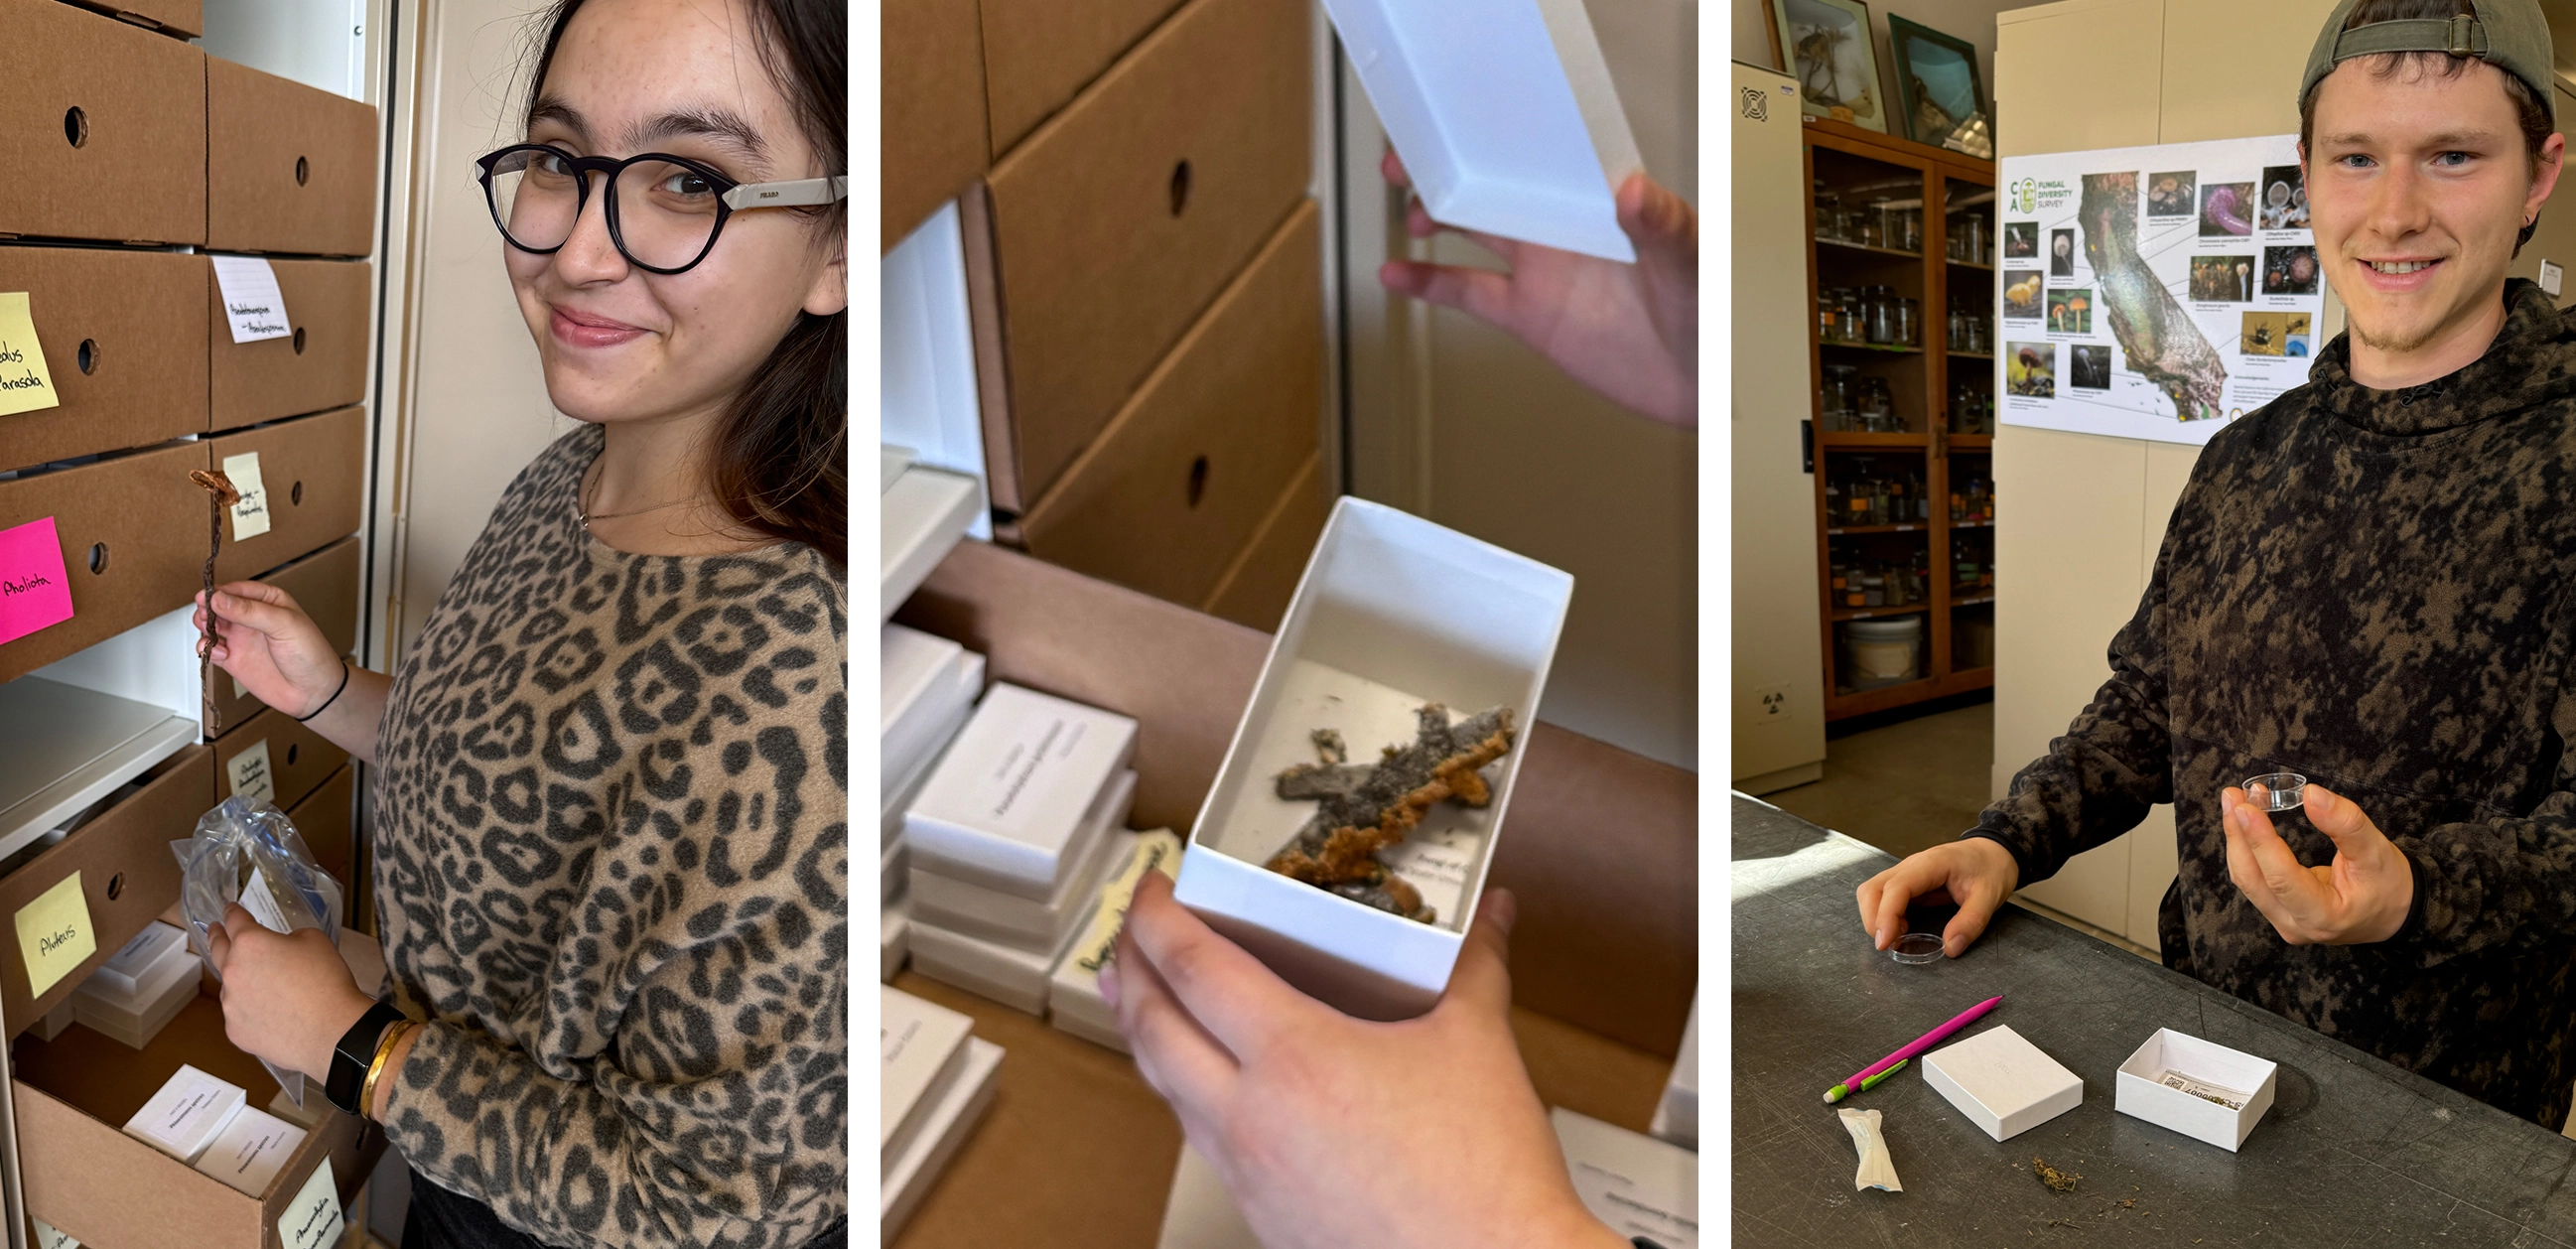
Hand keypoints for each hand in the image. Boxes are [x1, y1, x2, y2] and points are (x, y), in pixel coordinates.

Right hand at [194, 583, 340, 717]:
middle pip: (219, 606)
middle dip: (207, 608)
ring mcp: (241, 638)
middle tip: (205, 615)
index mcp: (269, 601)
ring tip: (210, 632)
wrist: (314, 692)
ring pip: (211, 625)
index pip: (237, 589)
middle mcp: (252, 618)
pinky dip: (207, 649)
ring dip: (204, 626)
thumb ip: (250, 611)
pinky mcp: (233, 659)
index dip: (219, 592)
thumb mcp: (283, 625)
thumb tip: (219, 598)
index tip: (206, 597)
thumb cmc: (311, 654)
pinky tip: (220, 653)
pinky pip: (210, 649)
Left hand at [205, 903, 372, 1082]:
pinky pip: (240, 1014)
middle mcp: (232, 972)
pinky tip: (274, 1013)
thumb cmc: (327, 983)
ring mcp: (230, 1004)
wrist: (332, 1032)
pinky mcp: (235, 1030)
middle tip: (215, 930)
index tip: (229, 909)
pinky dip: (252, 1010)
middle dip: (216, 936)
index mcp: (250, 944)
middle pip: (217, 949)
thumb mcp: (315, 940)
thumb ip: (289, 938)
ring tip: (267, 986)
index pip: (234, 920)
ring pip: (231, 986)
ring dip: (242, 980)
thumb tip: (281, 948)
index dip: (232, 911)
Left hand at [1103, 874, 1623, 1248]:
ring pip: (1164, 1088)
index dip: (1157, 918)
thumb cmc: (1485, 1171)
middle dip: (1130, 969)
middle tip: (1134, 931)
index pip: (1193, 968)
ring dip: (1143, 1032)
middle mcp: (1250, 1115)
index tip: (1153, 885)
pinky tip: (1202, 1081)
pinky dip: (1181, 1091)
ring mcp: (1246, 1172)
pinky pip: (1198, 1138)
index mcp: (1295, 1057)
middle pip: (1153, 1027)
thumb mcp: (1478, 1043)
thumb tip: (1492, 912)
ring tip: (1139, 996)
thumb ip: (1474, 965)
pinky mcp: (1258, 1214)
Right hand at [1377, 149, 1696, 425]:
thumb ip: (1660, 223)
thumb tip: (1634, 191)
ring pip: (1473, 230)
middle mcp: (1563, 229)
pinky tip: (1397, 275)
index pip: (1541, 158)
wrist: (1700, 381)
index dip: (1500, 139)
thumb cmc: (1707, 309)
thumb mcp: (1688, 259)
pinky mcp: (1529, 313)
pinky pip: (1469, 291)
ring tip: (1407, 211)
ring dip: (1435, 217)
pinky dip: (1428, 283)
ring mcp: (1542, 269)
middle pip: (1495, 185)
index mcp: (1598, 202)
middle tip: (1409, 162)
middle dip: (1450, 169)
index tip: (1464, 128)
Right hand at [1856, 837, 2020, 957]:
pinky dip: (1884, 916)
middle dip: (1873, 919)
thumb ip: (1970, 922)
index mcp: (1930, 864)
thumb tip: (1949, 948)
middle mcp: (1911, 866)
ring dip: (1875, 918)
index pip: (1896, 888)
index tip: (1885, 942)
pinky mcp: (1907, 883)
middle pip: (1872, 889)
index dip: (1886, 915)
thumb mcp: (1989, 897)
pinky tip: (1901, 928)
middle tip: (1889, 944)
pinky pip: (1883, 897)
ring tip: (1897, 937)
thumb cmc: (1991, 868)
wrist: (1993, 852)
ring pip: (1872, 892)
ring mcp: (1906, 873)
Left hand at [2220, 783, 2413, 943]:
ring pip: (2247, 879)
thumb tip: (2311, 794)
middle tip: (2233, 796)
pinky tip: (2245, 820)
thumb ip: (2346, 823)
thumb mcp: (2377, 850)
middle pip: (2254, 879)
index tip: (2245, 807)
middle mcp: (2296, 925)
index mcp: (2325, 917)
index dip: (2261, 842)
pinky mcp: (2278, 912)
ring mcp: (2284, 922)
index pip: (2282, 879)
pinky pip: (2253, 879)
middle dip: (2239, 835)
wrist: (2395, 912)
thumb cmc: (2389, 884)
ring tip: (2235, 801)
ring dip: (2238, 838)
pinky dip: (2247, 848)